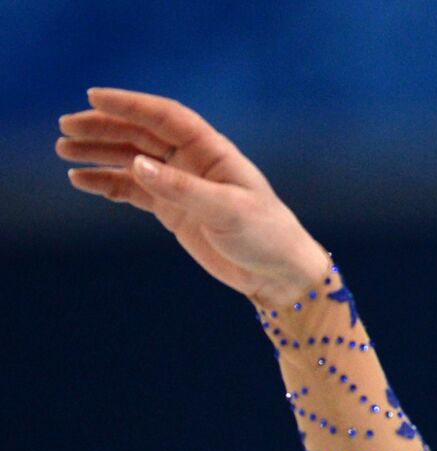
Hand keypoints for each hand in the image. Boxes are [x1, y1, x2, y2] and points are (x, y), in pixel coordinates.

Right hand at [56, 87, 328, 307]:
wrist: (278, 275)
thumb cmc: (266, 236)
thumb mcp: (228, 212)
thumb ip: (183, 189)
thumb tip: (138, 165)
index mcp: (212, 152)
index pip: (166, 117)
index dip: (131, 104)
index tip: (93, 96)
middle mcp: (194, 163)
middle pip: (141, 135)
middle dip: (104, 128)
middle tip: (66, 128)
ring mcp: (181, 186)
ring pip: (132, 160)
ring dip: (99, 153)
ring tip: (64, 152)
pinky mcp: (174, 211)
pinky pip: (133, 191)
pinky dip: (107, 184)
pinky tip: (82, 181)